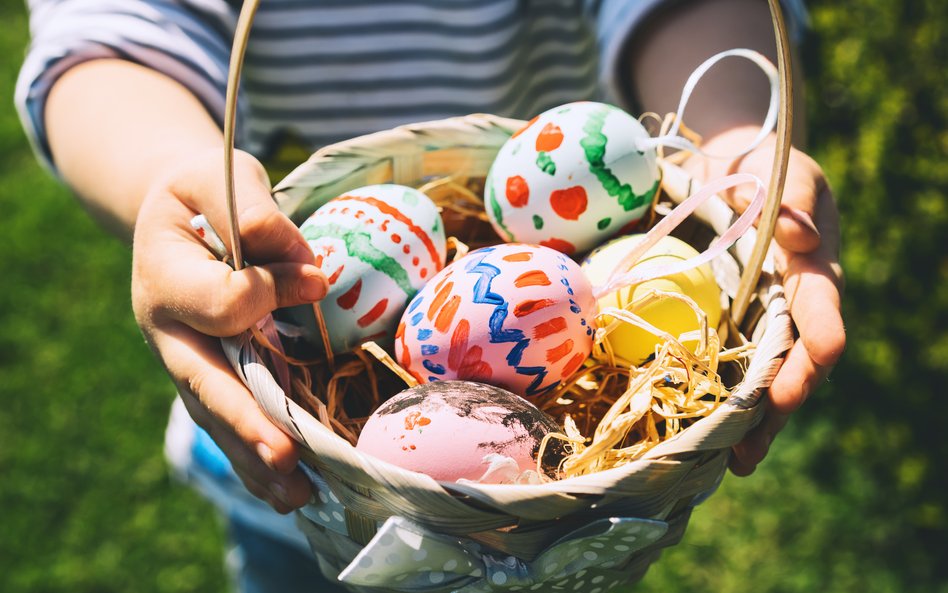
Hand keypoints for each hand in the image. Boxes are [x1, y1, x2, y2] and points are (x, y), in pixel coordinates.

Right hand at [132, 148, 327, 510]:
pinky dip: (258, 460)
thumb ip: (249, 208)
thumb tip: (302, 264)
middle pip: (205, 384)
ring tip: (297, 497)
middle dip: (247, 421)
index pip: (223, 301)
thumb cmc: (202, 192)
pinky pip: (231, 423)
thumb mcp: (216, 176)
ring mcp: (186, 361)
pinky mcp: (211, 376)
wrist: (175, 215)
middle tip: (286, 455)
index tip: (313, 278)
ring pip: (218, 418)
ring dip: (256, 459)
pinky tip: (293, 492)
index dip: (271, 292)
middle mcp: (168, 330)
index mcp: (163, 275)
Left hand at [684, 127, 845, 474]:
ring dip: (746, 422)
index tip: (788, 393)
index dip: (809, 360)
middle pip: (792, 369)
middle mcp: (791, 306)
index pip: (821, 321)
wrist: (731, 167)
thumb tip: (800, 238)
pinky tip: (692, 429)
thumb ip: (793, 201)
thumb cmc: (765, 167)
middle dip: (773, 413)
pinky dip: (714, 397)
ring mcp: (760, 318)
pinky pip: (725, 363)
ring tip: (724, 463)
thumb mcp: (783, 173)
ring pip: (760, 378)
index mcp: (813, 273)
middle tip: (746, 453)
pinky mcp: (728, 320)